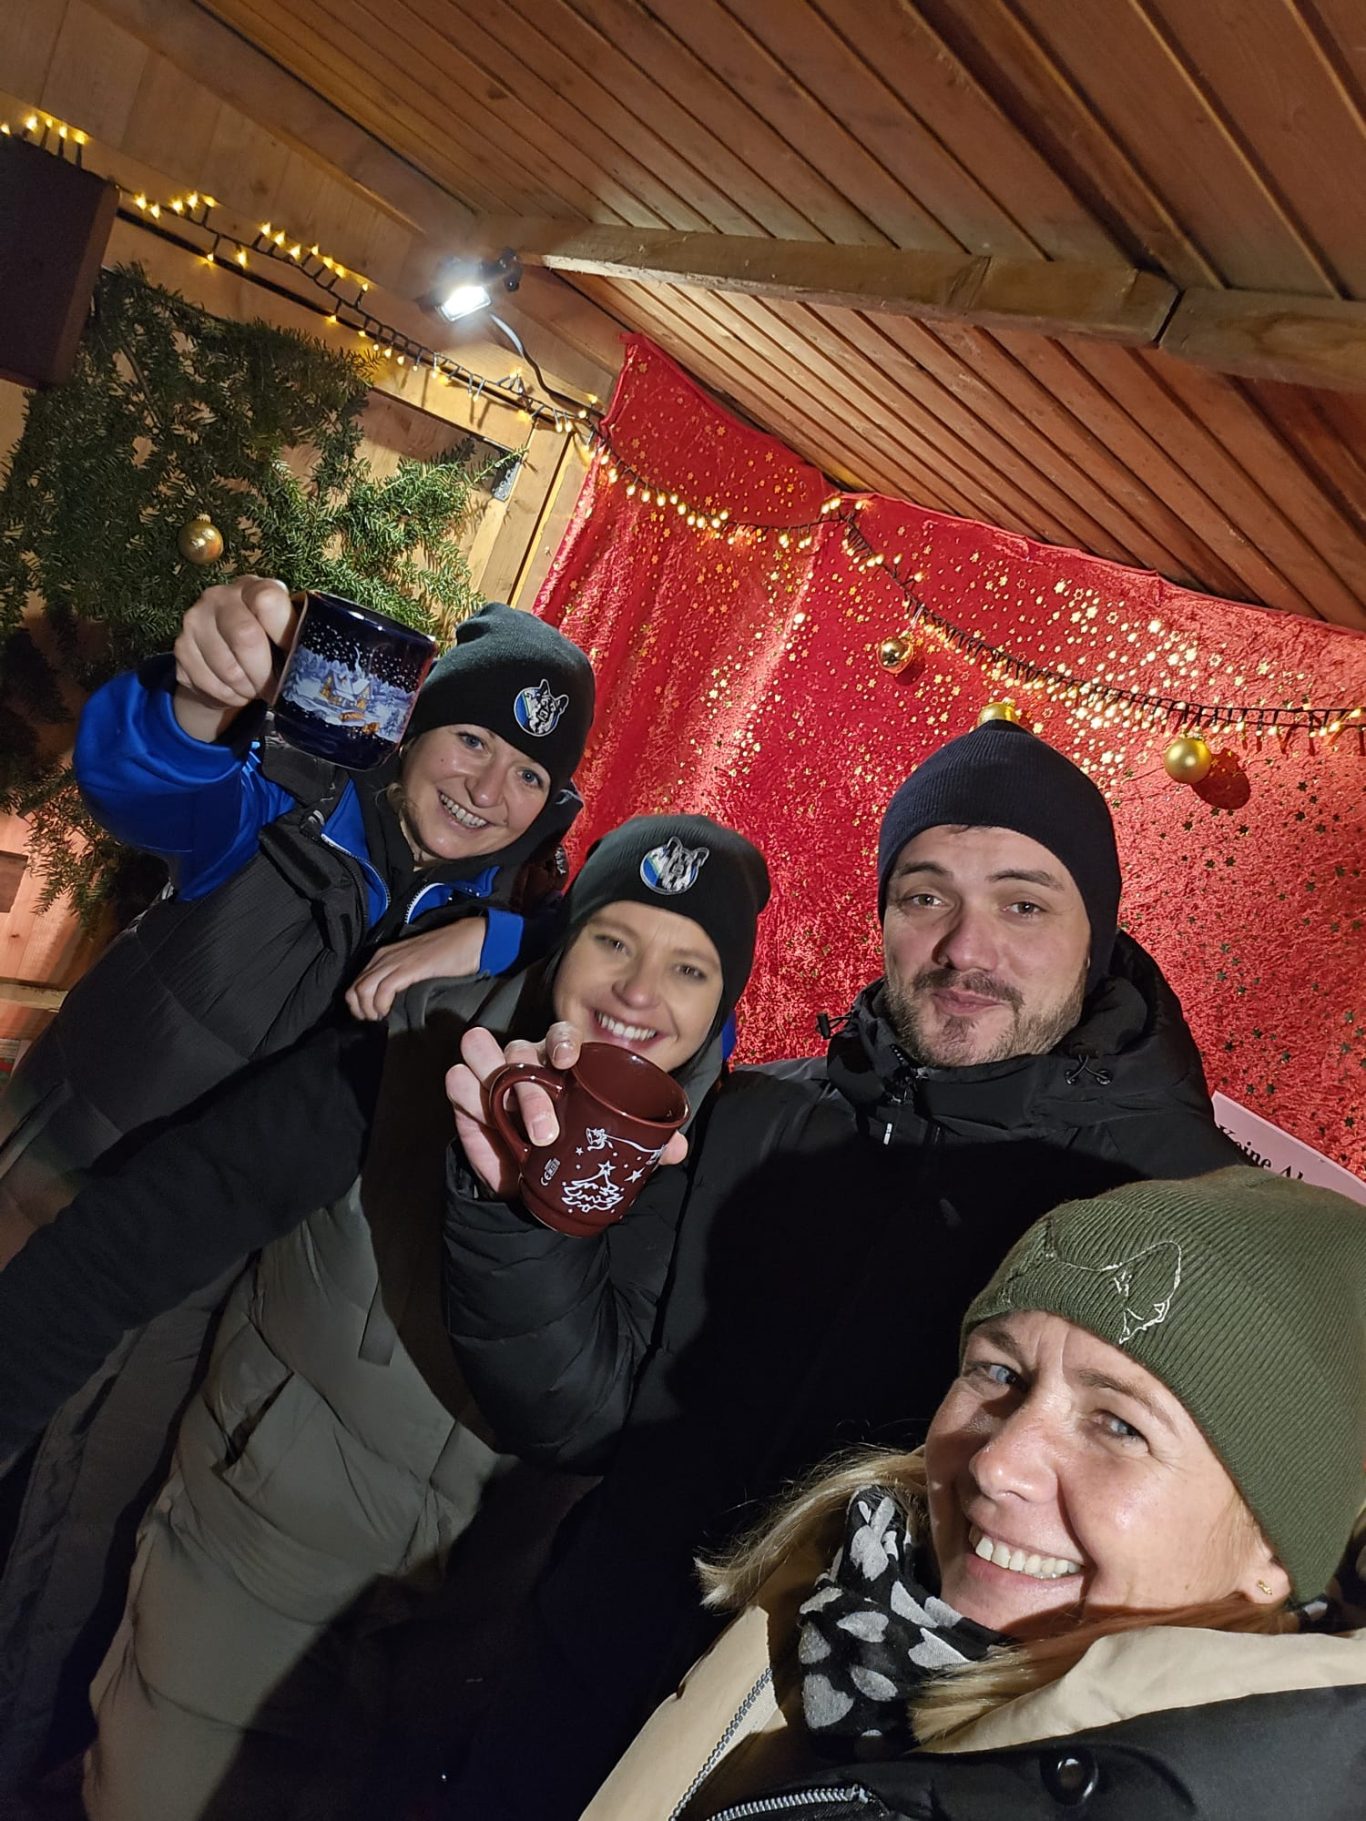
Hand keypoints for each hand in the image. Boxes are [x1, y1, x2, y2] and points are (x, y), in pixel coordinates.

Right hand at [173, 576, 296, 739]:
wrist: (227, 651)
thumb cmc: (268, 641)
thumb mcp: (287, 633)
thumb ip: (298, 639)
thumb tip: (313, 668)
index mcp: (255, 587)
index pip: (267, 601)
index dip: (284, 636)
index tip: (294, 660)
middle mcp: (220, 596)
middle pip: (244, 636)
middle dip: (264, 674)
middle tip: (274, 690)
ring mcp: (194, 620)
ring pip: (226, 667)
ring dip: (247, 689)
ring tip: (255, 689)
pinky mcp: (181, 648)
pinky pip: (207, 683)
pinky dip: (227, 697)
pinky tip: (235, 690)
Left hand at [346, 919, 487, 1020]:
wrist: (470, 940)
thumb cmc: (448, 954)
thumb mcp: (415, 965)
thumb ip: (399, 978)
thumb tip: (389, 1003)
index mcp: (384, 956)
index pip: (356, 984)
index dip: (359, 1006)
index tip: (373, 1017)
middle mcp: (384, 957)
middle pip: (355, 989)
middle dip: (361, 1011)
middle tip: (377, 1021)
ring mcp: (395, 961)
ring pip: (363, 990)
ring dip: (370, 1010)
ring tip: (383, 1018)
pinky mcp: (409, 967)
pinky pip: (383, 989)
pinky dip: (382, 1005)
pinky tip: (390, 1012)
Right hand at [445, 1023, 687, 1198]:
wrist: (537, 1184)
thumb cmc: (575, 1148)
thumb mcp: (607, 1144)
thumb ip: (642, 1143)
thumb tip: (677, 1149)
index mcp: (564, 1063)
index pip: (562, 1033)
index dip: (562, 1040)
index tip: (567, 1060)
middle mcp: (528, 1061)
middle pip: (519, 1048)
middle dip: (530, 1086)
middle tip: (545, 1131)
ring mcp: (493, 1077)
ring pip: (480, 1049)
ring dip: (493, 1078)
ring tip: (512, 1121)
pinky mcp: (467, 1100)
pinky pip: (456, 1080)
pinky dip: (466, 1093)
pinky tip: (482, 1116)